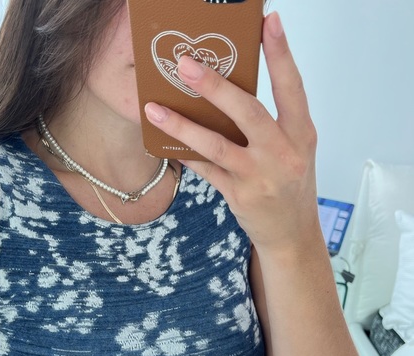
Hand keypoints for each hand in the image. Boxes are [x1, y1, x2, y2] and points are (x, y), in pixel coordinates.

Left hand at [145, 12, 320, 254]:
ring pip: (216, 145)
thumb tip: (230, 93)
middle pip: (247, 112)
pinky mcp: (237, 195)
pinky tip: (166, 142)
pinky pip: (205, 171)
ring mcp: (258, 177)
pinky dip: (185, 155)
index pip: (292, 87)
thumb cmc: (291, 185)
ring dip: (183, 125)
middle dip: (215, 87)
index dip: (281, 54)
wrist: (292, 233)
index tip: (268, 22)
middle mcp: (282, 153)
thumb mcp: (294, 150)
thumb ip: (272, 124)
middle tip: (185, 64)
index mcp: (302, 134)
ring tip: (155, 108)